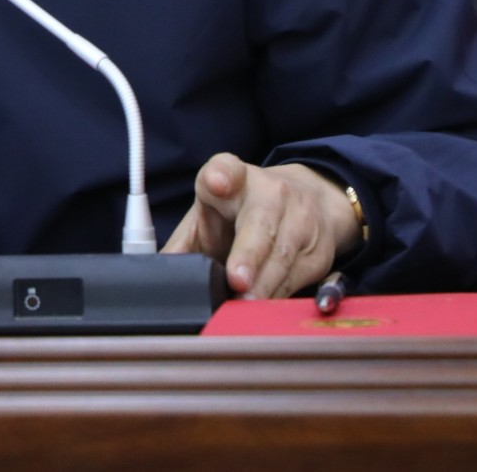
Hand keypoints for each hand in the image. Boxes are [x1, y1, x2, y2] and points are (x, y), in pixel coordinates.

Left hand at [161, 153, 360, 298]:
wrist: (307, 201)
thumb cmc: (243, 212)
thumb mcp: (209, 216)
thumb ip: (184, 244)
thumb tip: (158, 275)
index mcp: (233, 178)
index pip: (226, 169)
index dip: (221, 176)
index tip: (216, 182)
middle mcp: (270, 192)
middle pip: (260, 223)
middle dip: (249, 253)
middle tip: (236, 280)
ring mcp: (300, 218)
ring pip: (283, 256)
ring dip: (264, 284)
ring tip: (246, 305)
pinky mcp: (319, 249)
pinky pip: (300, 277)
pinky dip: (282, 295)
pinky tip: (267, 307)